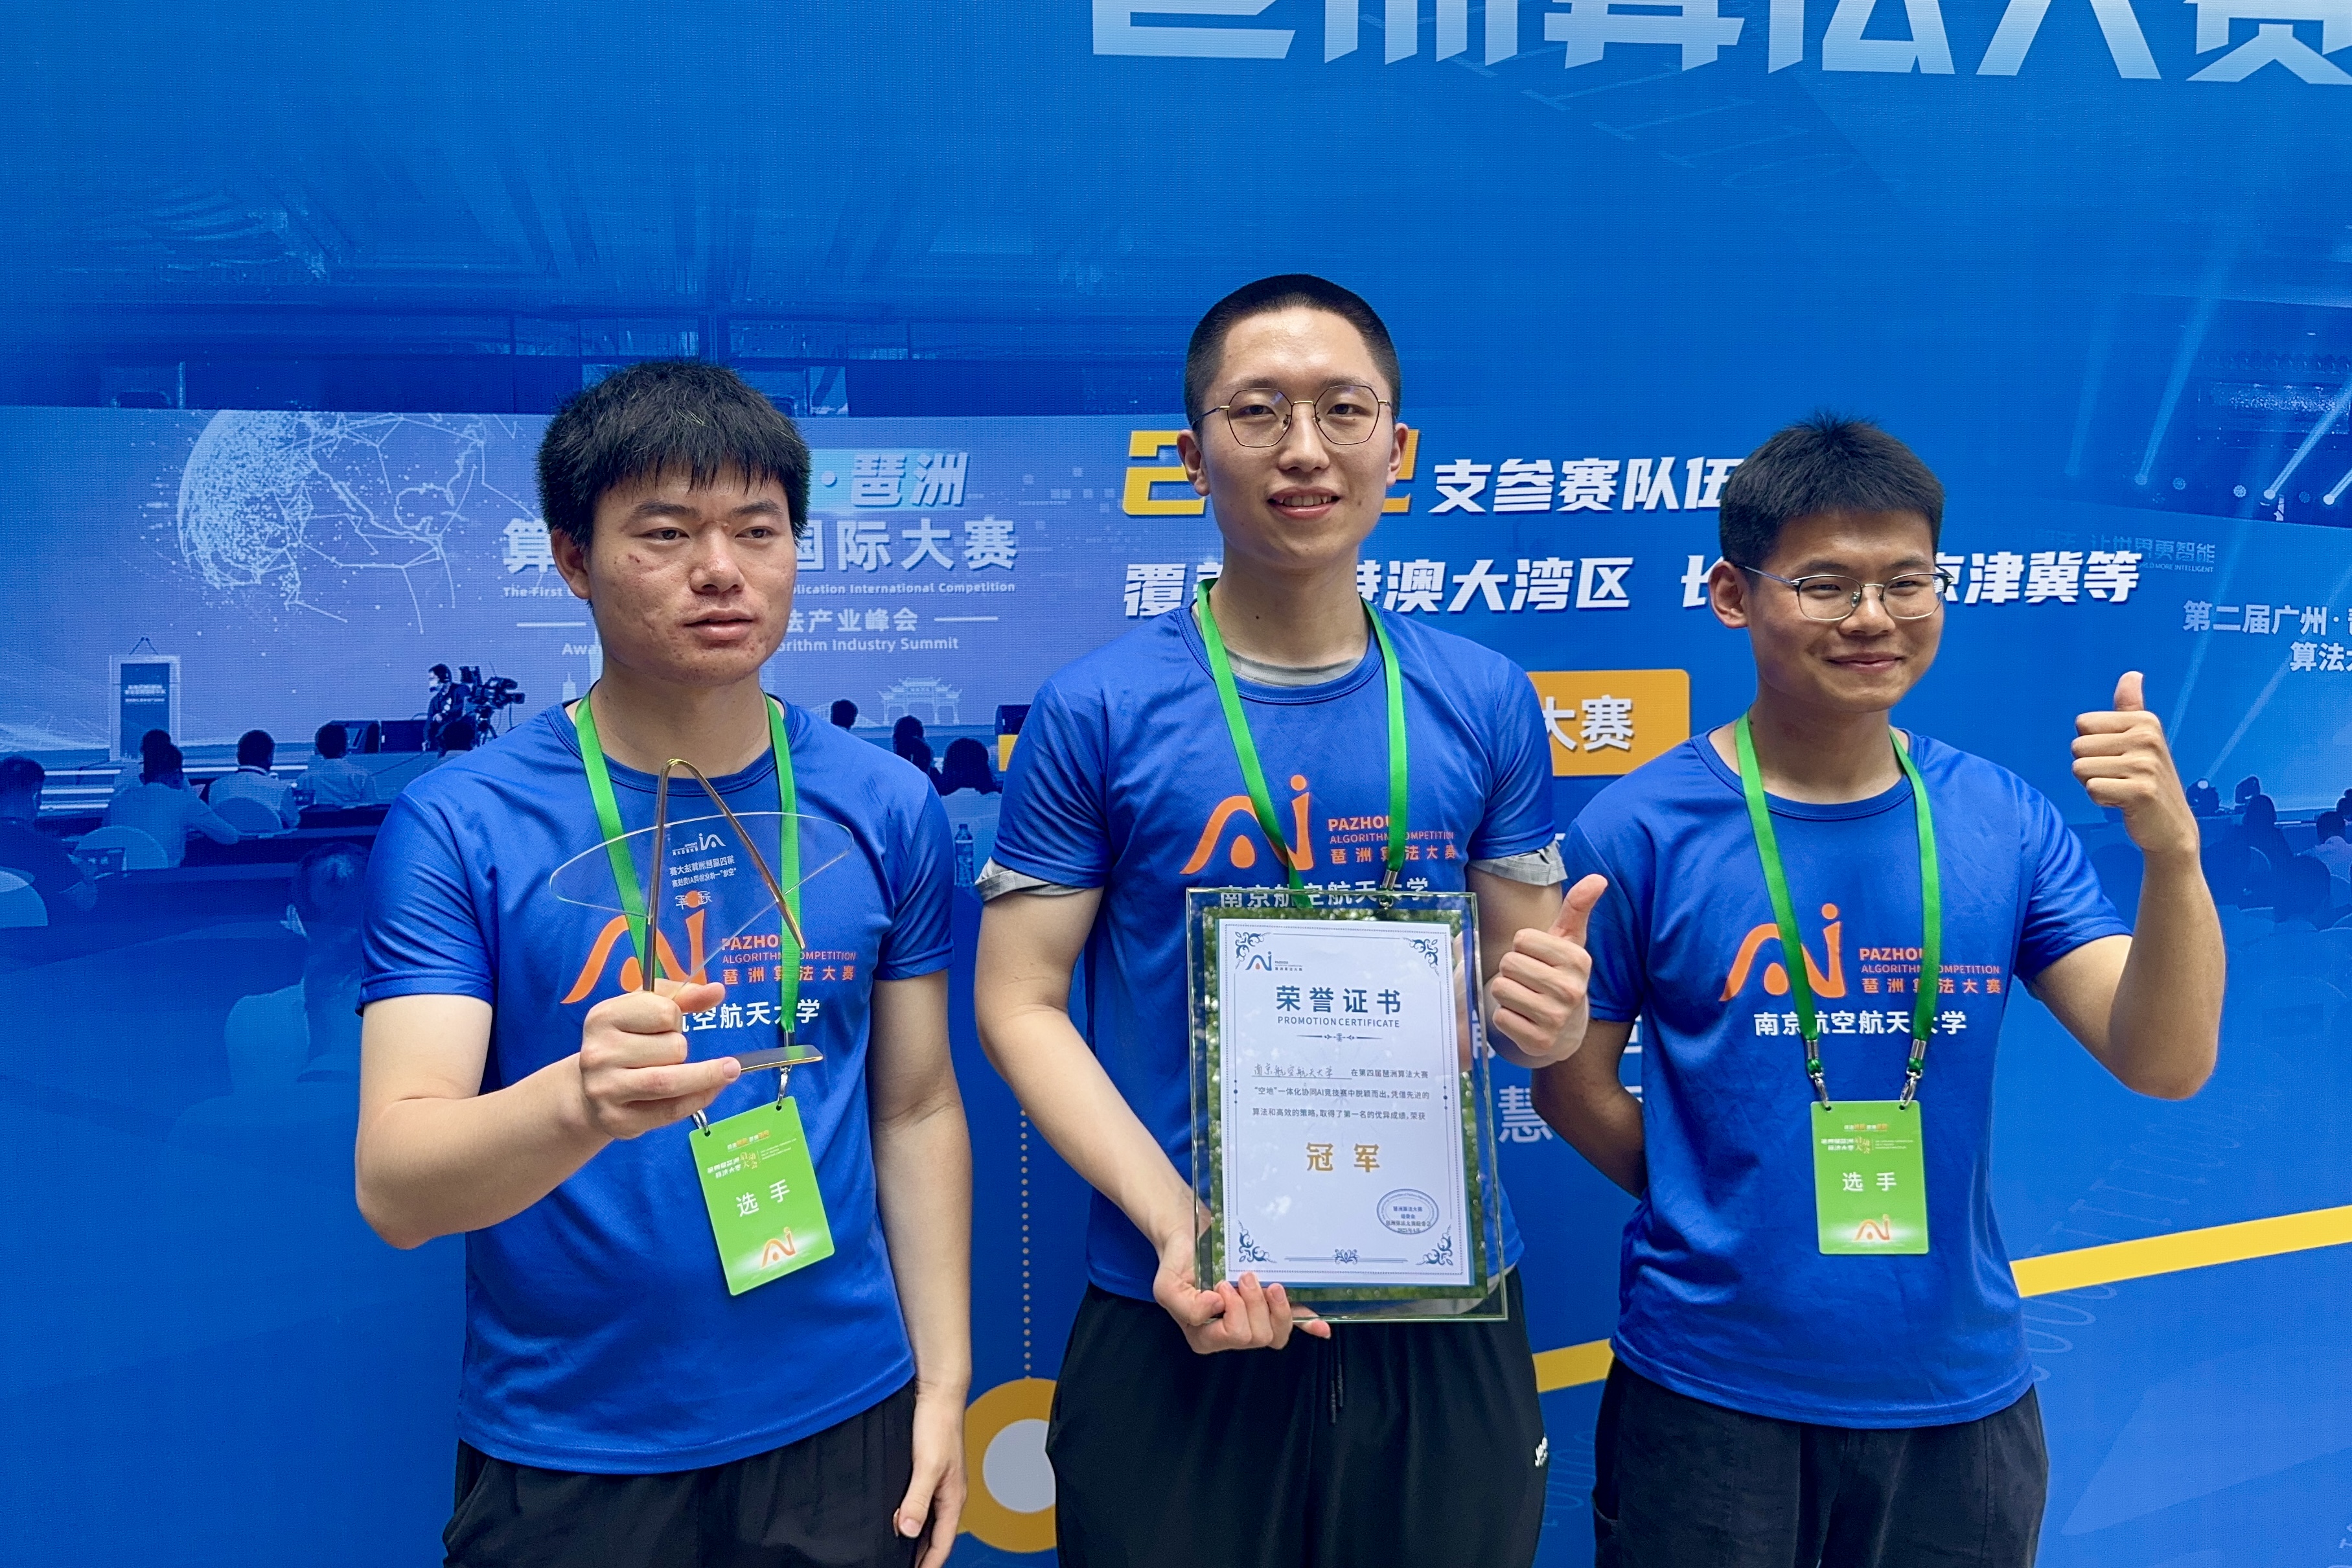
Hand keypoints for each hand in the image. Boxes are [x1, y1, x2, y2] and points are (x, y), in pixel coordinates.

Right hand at [575, 979, 740, 1138]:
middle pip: (673, 1048)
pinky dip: (699, 1099)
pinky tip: (711, 1090)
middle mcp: (599, 1054)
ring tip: (728, 1071)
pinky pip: (671, 1110)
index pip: (665, 1012)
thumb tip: (717, 991)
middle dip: (683, 1049)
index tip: (670, 1024)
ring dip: (705, 1077)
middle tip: (674, 1052)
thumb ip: (683, 996)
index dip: (676, 1018)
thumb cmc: (625, 1042)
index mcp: (603, 1018)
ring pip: (672, 1082)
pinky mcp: (618, 1120)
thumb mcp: (645, 1010)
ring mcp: (605, 1089)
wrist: (590, 1089)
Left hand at [893, 1381, 967, 1567]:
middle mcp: (949, 1494)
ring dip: (915, 1538)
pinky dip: (911, 1518)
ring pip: (928, 1522)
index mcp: (953, 1498)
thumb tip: (907, 1531)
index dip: (928, 1564)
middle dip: (922, 1556)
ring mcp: (940, 1484)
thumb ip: (917, 1500)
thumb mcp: (926, 1466)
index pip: (942, 1544)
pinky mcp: (929, 1473)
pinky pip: (921, 1505)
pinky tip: (897, 1518)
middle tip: (899, 1567)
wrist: (937, 1395)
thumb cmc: (938, 1425)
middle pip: (936, 1536)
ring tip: (896, 1552)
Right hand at [1152, 1228, 1327, 1352]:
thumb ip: (1187, 1306)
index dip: (1234, 1309)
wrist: (1192, 1236)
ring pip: (1277, 1333)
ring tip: (1268, 1283)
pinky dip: (1308, 1324)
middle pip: (1259, 1336)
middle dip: (1255, 1303)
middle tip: (1244, 1277)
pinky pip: (1294, 1323)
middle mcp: (1231, 1335)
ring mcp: (1254, 1321)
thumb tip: (1218, 1304)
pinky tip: (1321, 1327)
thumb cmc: (1180, 1261)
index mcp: (1206, 1336)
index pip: (1234, 1335)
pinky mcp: (1270, 1307)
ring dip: (1278, 1306)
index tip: (1222, 1284)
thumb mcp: (1168, 1285)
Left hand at [1487, 874, 1607, 1066]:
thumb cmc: (1559, 974)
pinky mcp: (1539, 1041)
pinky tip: (1523, 1019)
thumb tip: (1598, 879)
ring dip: (1505, 993)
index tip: (1538, 958)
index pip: (1523, 939)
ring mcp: (1556, 1018)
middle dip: (1511, 970)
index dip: (1523, 948)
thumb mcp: (1569, 941)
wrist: (1566, 1029)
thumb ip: (1578, 908)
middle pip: (1508, 963)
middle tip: (1529, 981)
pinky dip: (1504, 1017)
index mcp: (1578, 960)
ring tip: (1525, 998)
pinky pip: (1500, 1018)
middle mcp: (1571, 990)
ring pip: (1500, 988)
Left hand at [2074, 672, 2198, 859]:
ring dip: (2095, 784)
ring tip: (2121, 788)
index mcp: (2145, 720)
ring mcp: (2145, 765)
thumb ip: (2131, 707)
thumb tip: (2132, 674)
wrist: (2170, 826)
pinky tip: (2124, 803)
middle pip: (2077, 747)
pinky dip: (2102, 800)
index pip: (2082, 724)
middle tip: (2119, 777)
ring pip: (2080, 769)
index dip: (2092, 745)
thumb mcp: (2142, 739)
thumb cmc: (2147, 779)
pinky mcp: (2140, 791)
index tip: (2118, 758)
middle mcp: (2147, 738)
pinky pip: (2092, 789)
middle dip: (2091, 766)